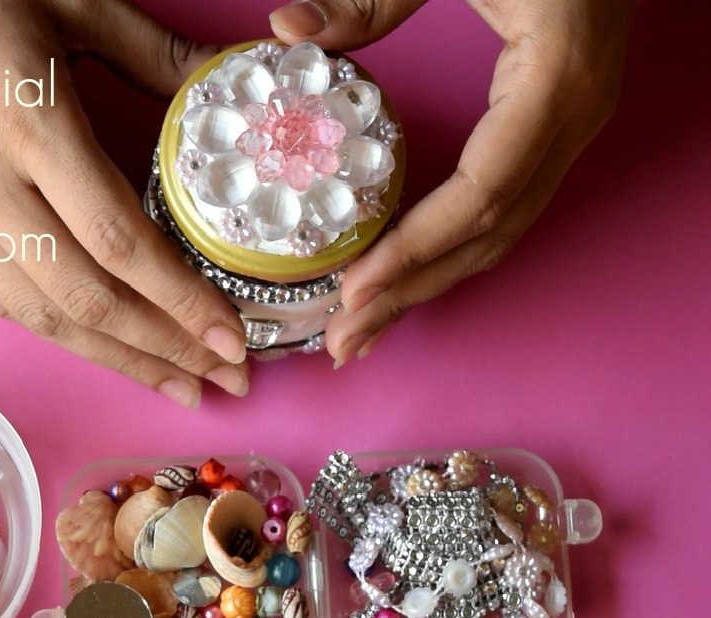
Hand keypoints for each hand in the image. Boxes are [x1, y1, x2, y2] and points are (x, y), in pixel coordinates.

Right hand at [0, 0, 248, 406]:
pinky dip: (49, 331)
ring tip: (171, 382)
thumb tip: (225, 79)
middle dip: (163, 350)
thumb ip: (153, 53)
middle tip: (222, 382)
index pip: (121, 243)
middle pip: (86, 298)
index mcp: (31, 125)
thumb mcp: (71, 3)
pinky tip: (93, 346)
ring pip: (37, 313)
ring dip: (112, 358)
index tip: (232, 341)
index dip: (182, 302)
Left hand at [270, 0, 630, 364]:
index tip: (353, 290)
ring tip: (364, 331)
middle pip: (489, 233)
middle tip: (344, 343)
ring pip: (501, 230)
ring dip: (430, 285)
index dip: (415, 250)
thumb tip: (284, 30)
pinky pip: (503, 204)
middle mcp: (574, 116)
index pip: (480, 193)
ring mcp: (572, 124)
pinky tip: (405, 276)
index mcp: (555, 81)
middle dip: (413, 293)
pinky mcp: (555, 123)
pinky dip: (450, 249)